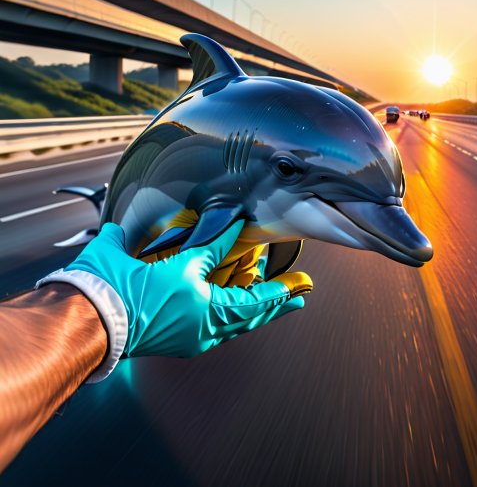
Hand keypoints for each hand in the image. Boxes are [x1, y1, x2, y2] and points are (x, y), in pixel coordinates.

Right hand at [37, 221, 311, 381]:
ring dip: (257, 312)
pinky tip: (236, 310)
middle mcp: (202, 328)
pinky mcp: (177, 342)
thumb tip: (230, 226)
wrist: (84, 323)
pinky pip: (217, 331)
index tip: (301, 284)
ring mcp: (190, 339)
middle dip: (277, 304)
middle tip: (300, 295)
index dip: (277, 289)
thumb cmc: (116, 288)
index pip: (250, 296)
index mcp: (201, 307)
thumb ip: (203, 244)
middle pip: (250, 317)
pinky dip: (234, 318)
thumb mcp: (168, 260)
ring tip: (278, 303)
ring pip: (234, 326)